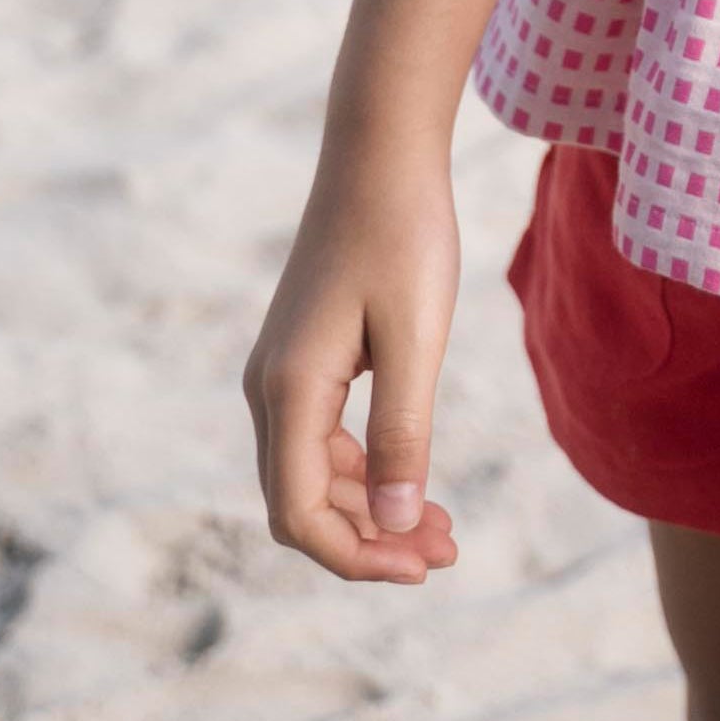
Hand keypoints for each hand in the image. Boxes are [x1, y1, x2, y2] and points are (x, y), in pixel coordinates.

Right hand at [242, 159, 462, 585]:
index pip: (301, 513)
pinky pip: (323, 439)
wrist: (380, 153)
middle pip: (303, 503)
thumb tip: (392, 525)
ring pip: (313, 475)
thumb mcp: (416, 339)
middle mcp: (270, 388)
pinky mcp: (302, 357)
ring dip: (371, 509)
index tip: (424, 567)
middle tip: (449, 552)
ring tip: (444, 528)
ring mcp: (282, 372)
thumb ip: (402, 435)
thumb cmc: (404, 235)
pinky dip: (366, 470)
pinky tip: (414, 476)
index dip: (357, 556)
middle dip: (371, 540)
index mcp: (290, 390)